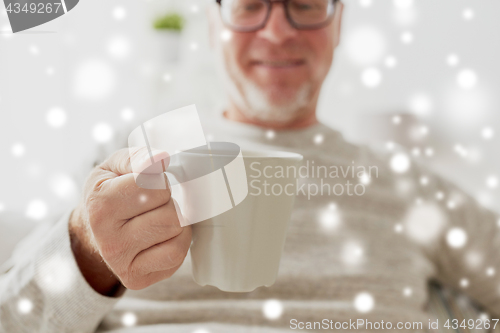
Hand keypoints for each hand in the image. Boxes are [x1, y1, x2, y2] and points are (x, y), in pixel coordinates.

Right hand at [69, 148, 190, 295]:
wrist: (91, 232)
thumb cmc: (108, 193)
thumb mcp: (114, 167)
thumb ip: (137, 158)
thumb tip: (160, 159)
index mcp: (100, 205)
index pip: (155, 186)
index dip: (157, 180)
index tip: (146, 183)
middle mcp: (108, 239)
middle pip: (169, 213)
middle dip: (166, 202)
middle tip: (151, 203)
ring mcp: (122, 263)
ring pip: (177, 233)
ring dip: (173, 220)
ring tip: (155, 217)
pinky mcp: (137, 279)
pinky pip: (177, 254)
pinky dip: (177, 240)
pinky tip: (161, 235)